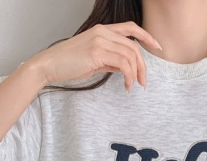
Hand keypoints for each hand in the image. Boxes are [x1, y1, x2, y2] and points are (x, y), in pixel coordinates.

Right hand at [32, 21, 161, 91]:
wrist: (49, 65)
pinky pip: (123, 63)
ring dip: (136, 73)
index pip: (130, 29)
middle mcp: (102, 32)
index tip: (157, 47)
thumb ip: (109, 60)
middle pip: (134, 46)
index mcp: (101, 30)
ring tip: (132, 86)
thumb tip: (124, 68)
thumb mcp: (93, 60)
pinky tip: (126, 85)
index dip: (146, 36)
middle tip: (144, 81)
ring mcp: (100, 41)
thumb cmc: (67, 64)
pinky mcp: (97, 53)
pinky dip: (128, 76)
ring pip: (130, 55)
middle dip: (143, 65)